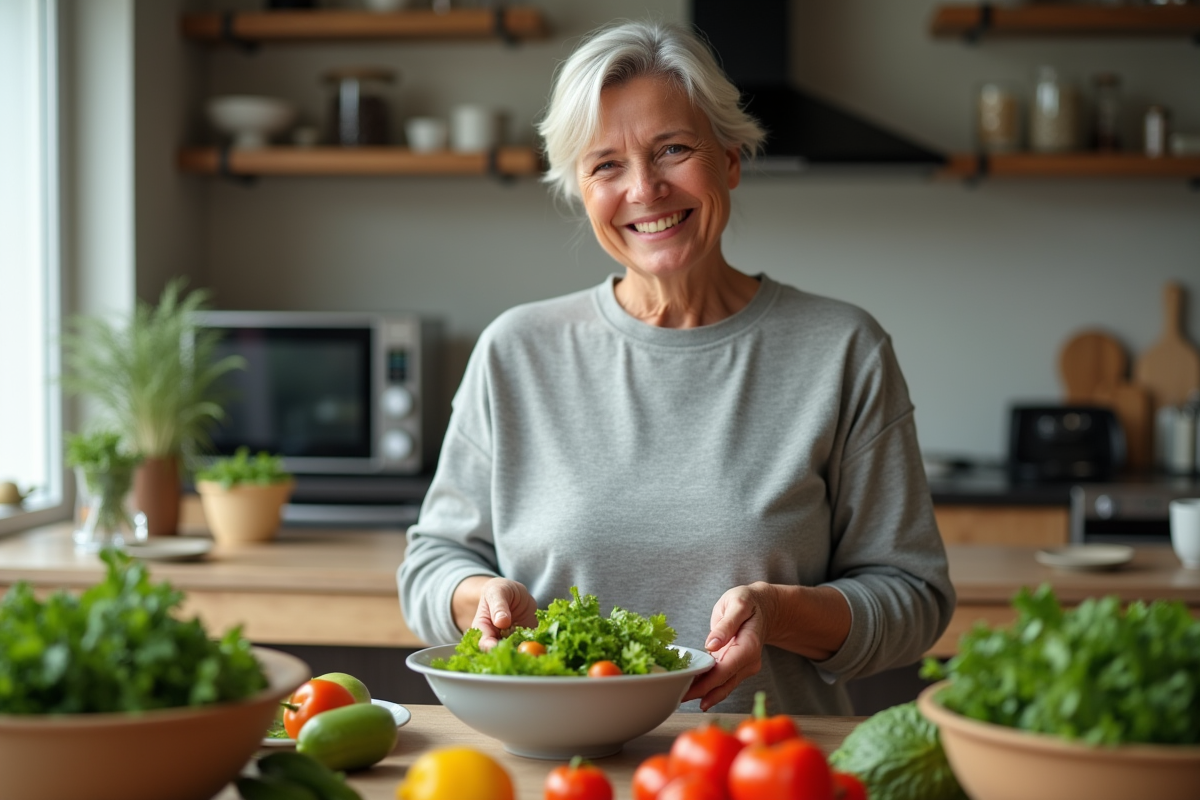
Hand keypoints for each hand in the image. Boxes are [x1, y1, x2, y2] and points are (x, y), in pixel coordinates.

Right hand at [461, 577, 537, 650]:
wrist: (513, 592)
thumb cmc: (499, 590)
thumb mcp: (497, 592)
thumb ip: (498, 606)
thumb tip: (501, 622)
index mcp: (483, 629)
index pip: (484, 643)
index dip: (491, 647)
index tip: (499, 647)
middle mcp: (496, 639)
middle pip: (500, 653)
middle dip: (510, 655)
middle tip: (523, 653)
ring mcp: (511, 641)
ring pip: (516, 653)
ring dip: (525, 654)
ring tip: (535, 653)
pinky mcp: (525, 640)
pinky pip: (531, 647)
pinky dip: (537, 648)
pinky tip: (544, 647)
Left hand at [681, 583, 770, 710]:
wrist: (764, 607)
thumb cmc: (749, 602)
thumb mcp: (737, 604)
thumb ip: (726, 624)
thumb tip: (711, 644)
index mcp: (749, 646)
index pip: (726, 670)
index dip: (706, 684)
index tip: (688, 690)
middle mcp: (749, 661)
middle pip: (723, 683)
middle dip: (701, 693)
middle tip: (677, 699)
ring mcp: (744, 666)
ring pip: (723, 686)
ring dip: (703, 694)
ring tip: (680, 698)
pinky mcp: (737, 666)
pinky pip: (722, 680)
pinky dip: (707, 686)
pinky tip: (691, 691)